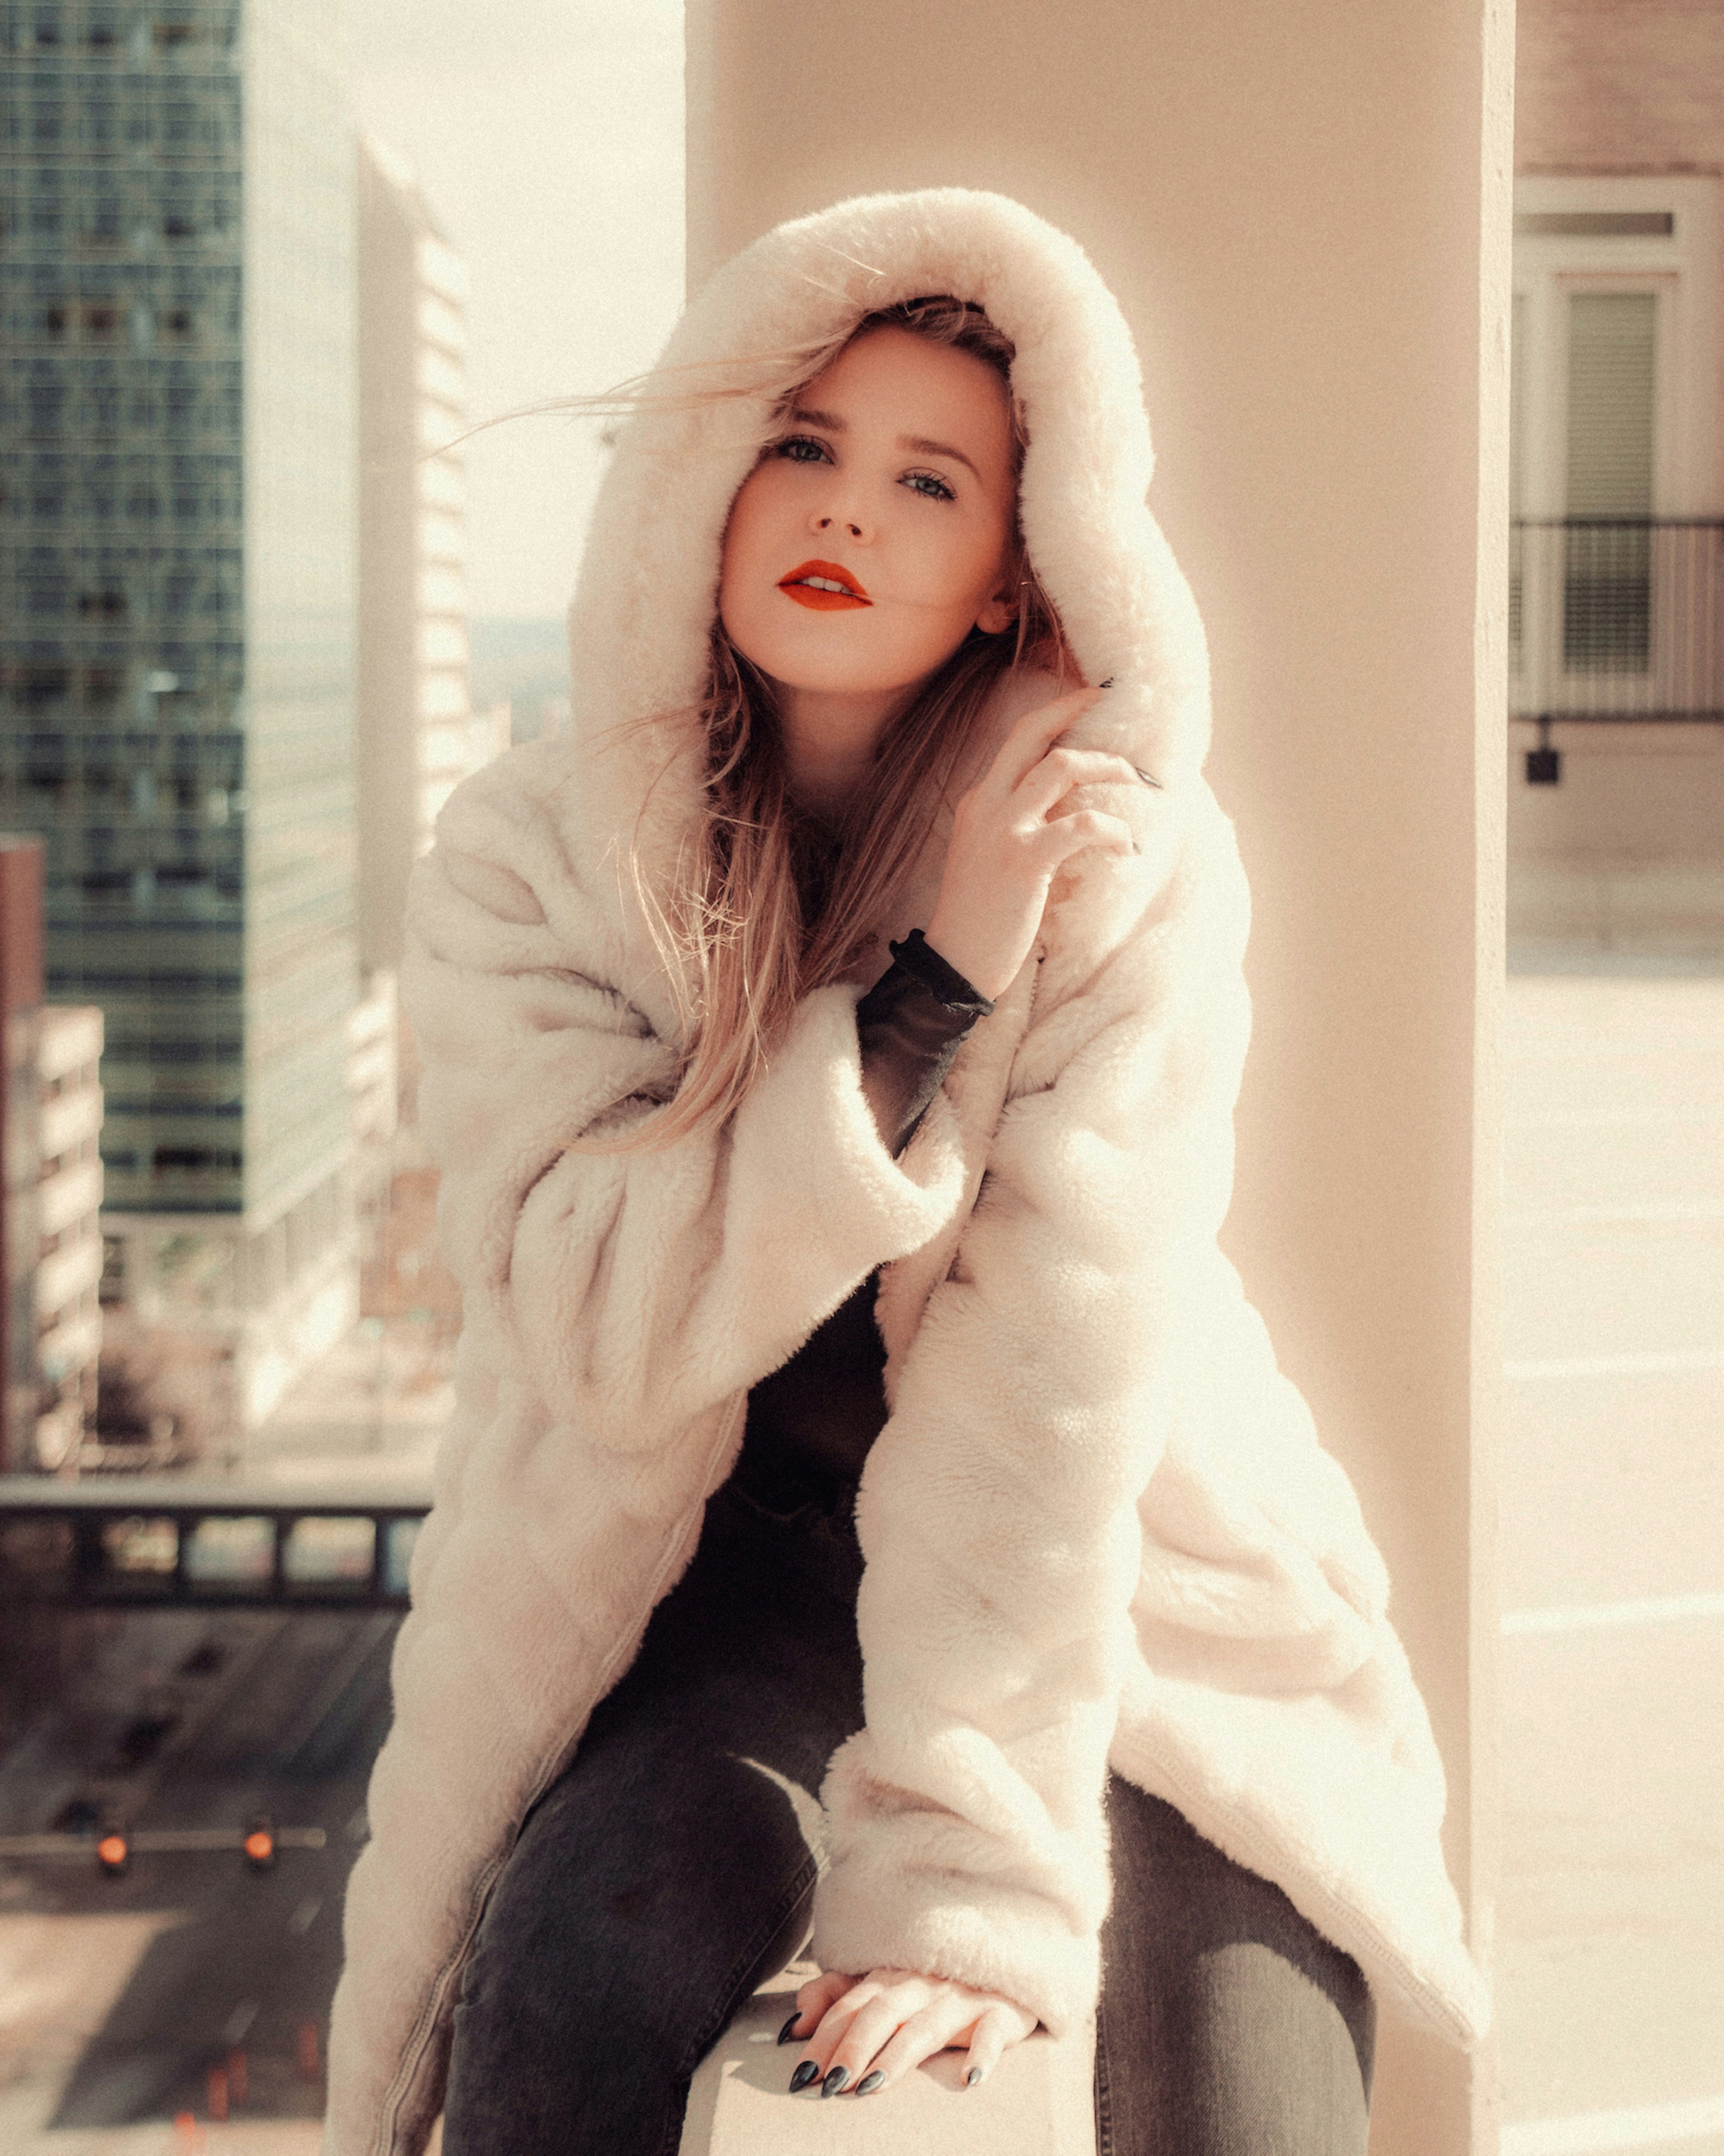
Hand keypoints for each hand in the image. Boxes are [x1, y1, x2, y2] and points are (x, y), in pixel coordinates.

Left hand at [780, 1964, 1037, 2096]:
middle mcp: (922, 1983)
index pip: (849, 2006)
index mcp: (890, 1975)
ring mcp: (963, 1996)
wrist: (1008, 1954)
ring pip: (925, 2026)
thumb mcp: (886, 1981)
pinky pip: (994, 2031)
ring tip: (871, 2087)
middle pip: (881, 2013)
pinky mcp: (1003, 2010)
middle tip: (829, 2088)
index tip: (800, 2075)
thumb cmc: (937, 1977)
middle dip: (852, 2049)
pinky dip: (983, 2053)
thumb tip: (796, 2020)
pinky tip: (970, 2078)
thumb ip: (838, 1994)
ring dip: (897, 2057)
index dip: (823, 2039)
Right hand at [922, 686, 1143, 1001]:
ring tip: (1140, 781)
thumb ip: (1026, 830)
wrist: (952, 965)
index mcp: (980, 802)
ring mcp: (1003, 830)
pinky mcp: (1024, 860)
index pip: (1018, 742)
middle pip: (1032, 733)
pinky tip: (1127, 848)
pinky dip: (1113, 830)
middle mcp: (988, 804)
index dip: (1055, 715)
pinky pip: (1081, 825)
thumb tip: (1077, 817)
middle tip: (1113, 702)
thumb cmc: (980, 920)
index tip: (1088, 701)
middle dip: (1076, 708)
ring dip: (1109, 766)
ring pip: (1061, 767)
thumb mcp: (995, 860)